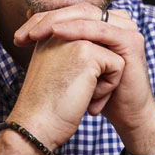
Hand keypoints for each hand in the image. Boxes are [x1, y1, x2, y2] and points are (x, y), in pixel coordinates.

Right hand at [9, 24, 124, 149]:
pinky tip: (87, 98)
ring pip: (112, 56)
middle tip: (73, 93)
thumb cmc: (46, 106)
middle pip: (103, 49)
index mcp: (50, 31)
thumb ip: (70, 53)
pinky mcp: (88, 52)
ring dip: (103, 81)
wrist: (36, 125)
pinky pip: (117, 66)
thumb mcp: (55, 71)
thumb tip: (98, 51)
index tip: (69, 88)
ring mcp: (75, 38)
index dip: (90, 68)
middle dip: (98, 73)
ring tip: (79, 95)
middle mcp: (61, 29)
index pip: (89, 41)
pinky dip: (107, 88)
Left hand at [14, 3, 154, 152]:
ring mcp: (126, 28)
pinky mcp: (131, 41)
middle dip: (47, 19)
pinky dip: (77, 29)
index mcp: (105, 22)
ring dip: (57, 22)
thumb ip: (59, 42)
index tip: (18, 37)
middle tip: (24, 35)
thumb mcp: (74, 66)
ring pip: (86, 15)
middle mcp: (117, 21)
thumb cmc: (98, 93)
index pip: (70, 12)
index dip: (43, 19)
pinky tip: (57, 33)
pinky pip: (99, 29)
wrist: (125, 115)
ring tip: (35, 34)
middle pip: (77, 10)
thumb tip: (31, 16)